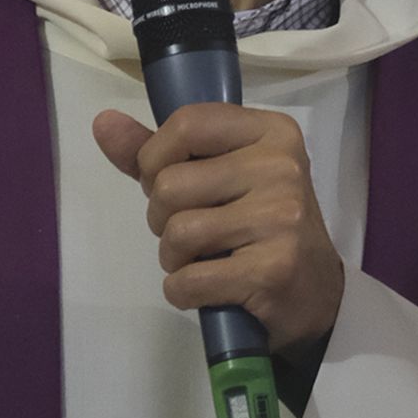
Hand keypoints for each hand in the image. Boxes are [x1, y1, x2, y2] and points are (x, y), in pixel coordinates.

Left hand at [93, 101, 344, 350]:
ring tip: (198, 260)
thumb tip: (103, 123)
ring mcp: (281, 218)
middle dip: (162, 217)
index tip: (165, 181)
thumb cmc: (259, 226)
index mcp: (271, 131)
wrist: (314, 294)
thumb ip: (161, 152)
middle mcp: (281, 166)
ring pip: (178, 232)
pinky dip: (181, 291)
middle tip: (189, 232)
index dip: (154, 157)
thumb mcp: (221, 177)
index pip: (186, 124)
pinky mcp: (273, 269)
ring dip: (172, 257)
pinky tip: (204, 289)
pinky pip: (189, 280)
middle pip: (171, 184)